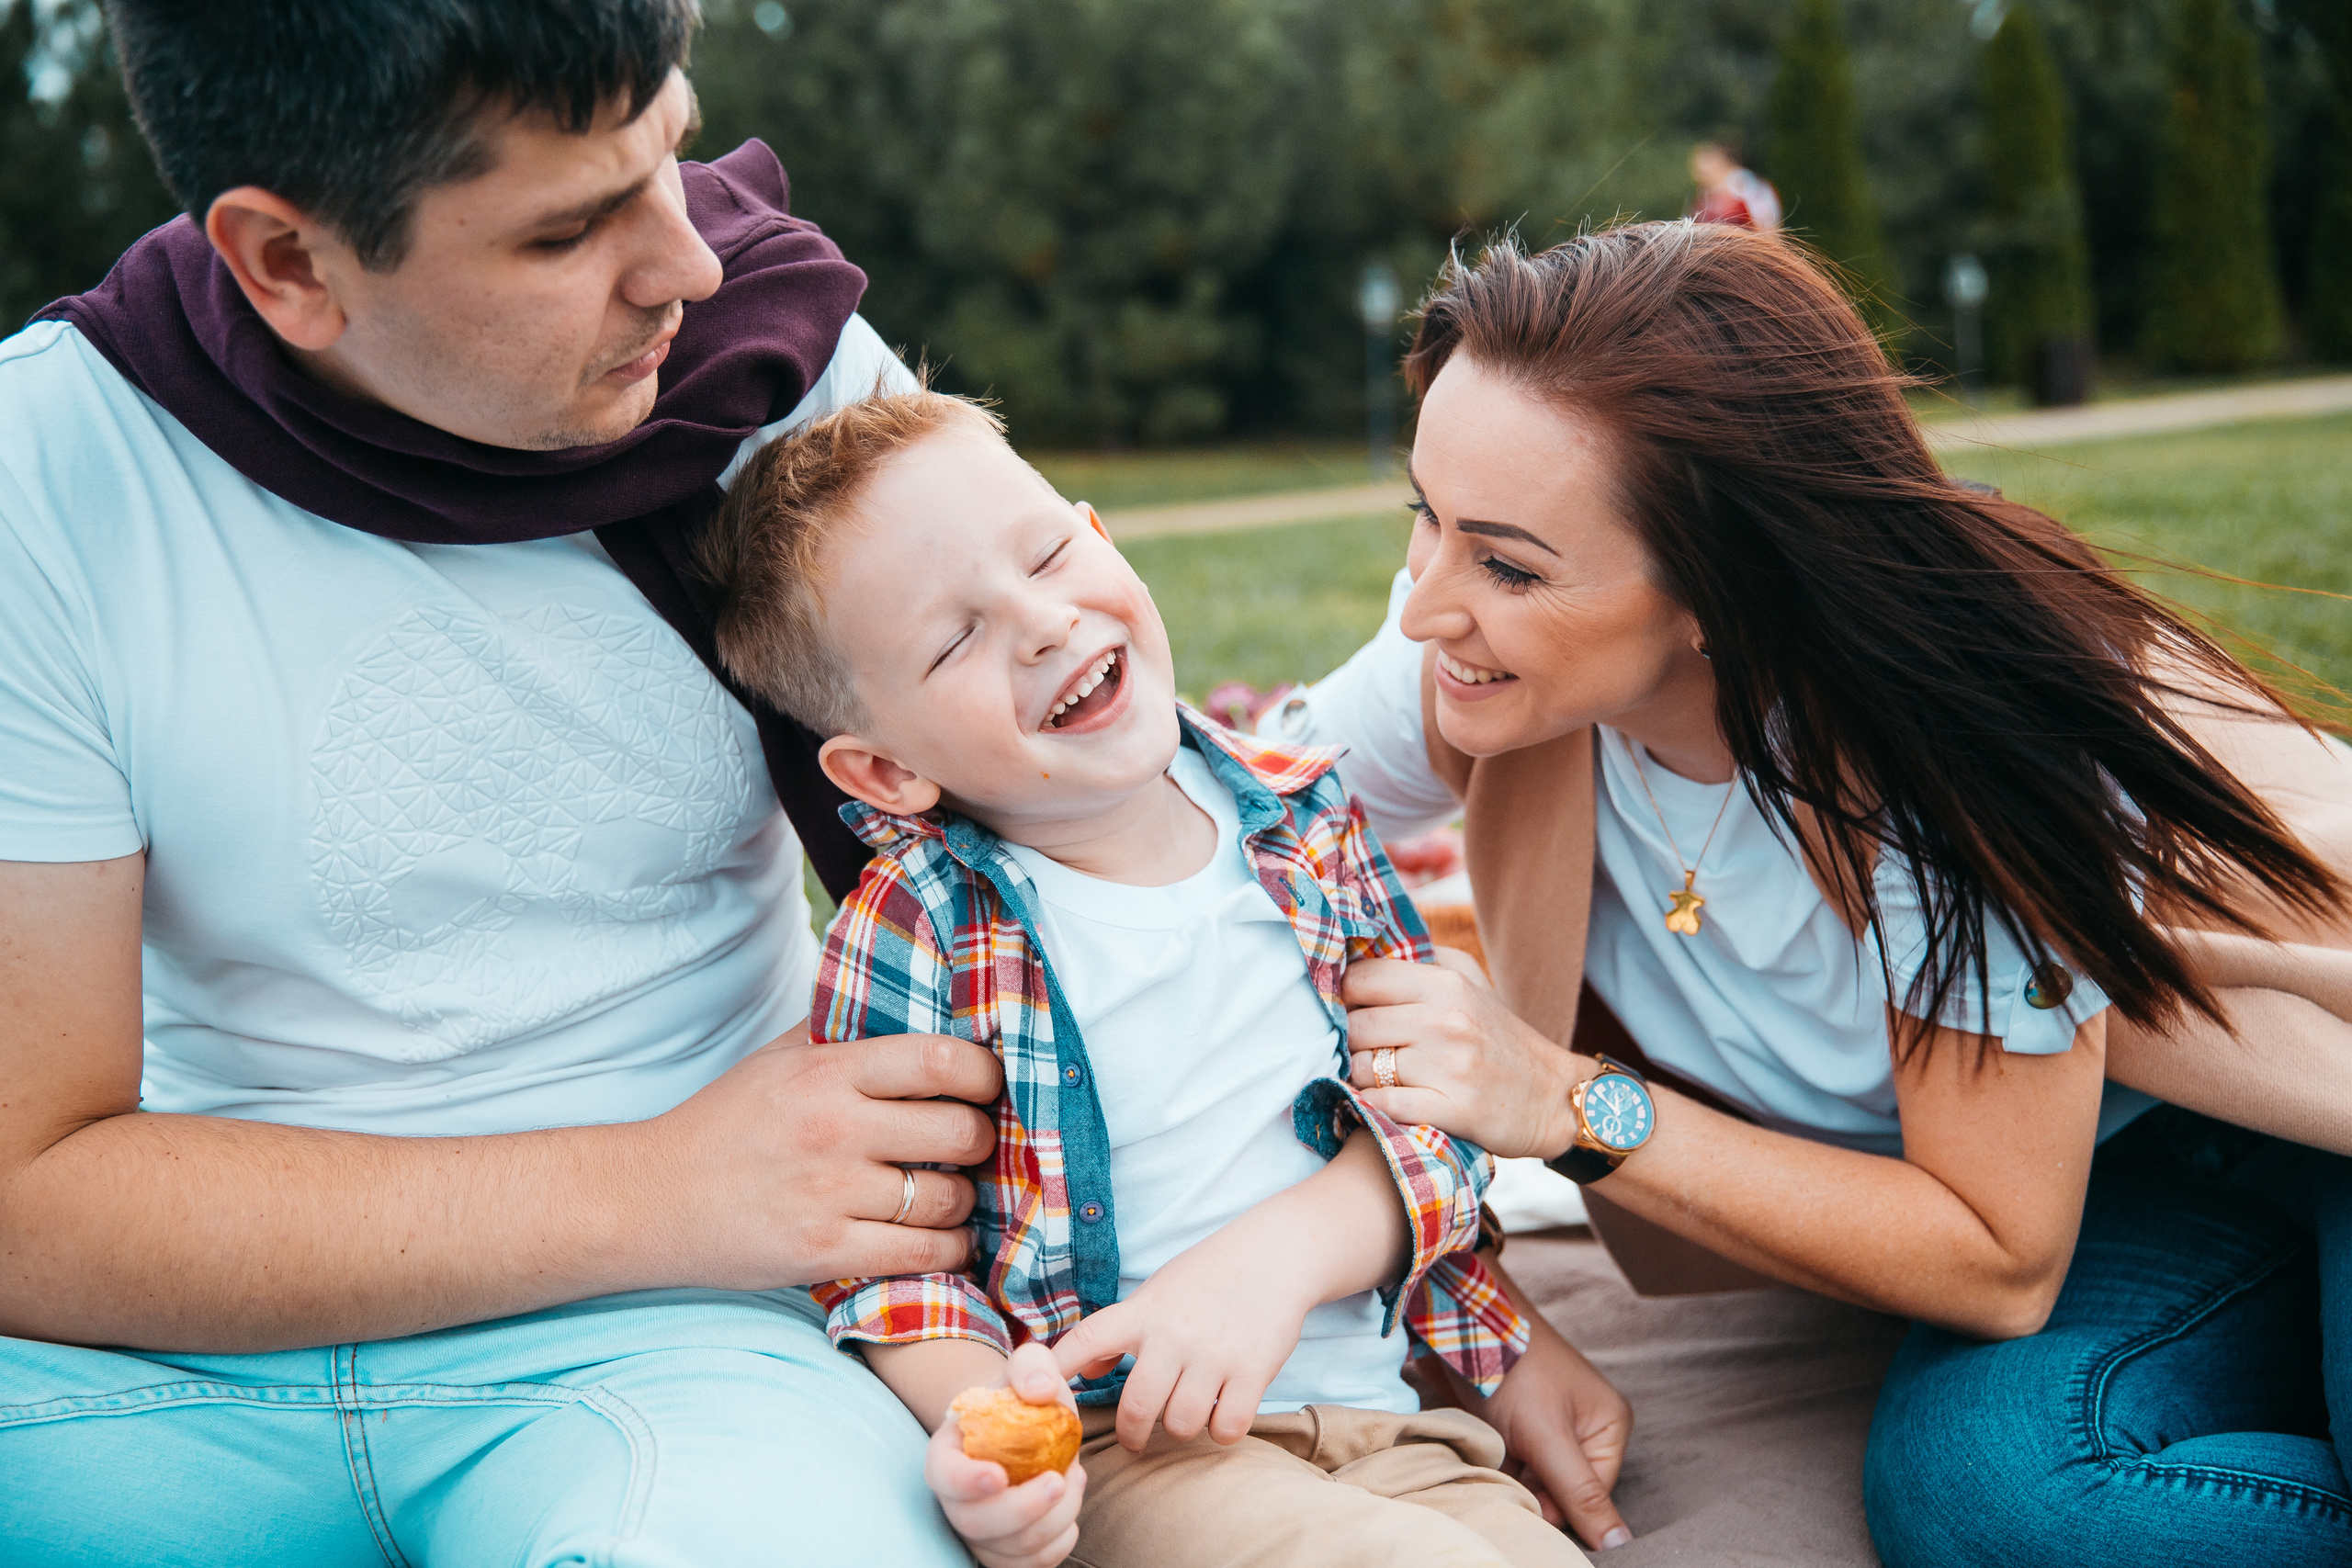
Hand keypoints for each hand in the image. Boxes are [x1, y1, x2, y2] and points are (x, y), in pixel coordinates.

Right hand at [644, 1022, 1002, 1288]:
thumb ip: (843, 1031)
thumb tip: (915, 1001)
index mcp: (827, 1071)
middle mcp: (834, 1128)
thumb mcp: (778, 1058)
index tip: (989, 1087)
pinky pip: (922, 1254)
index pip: (941, 1061)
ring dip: (966, 1202)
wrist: (649, 1199)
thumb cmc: (724, 1123)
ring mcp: (830, 1193)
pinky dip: (949, 1250)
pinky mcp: (824, 1251)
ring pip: (949, 1199)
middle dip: (982, 1142)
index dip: (986, 1075)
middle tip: (973, 1146)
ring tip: (953, 1196)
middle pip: (960, 1132)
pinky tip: (944, 1241)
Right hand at [930, 1343, 1088, 1567]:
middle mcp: (956, 1500)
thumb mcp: (1028, 1369)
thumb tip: (1040, 1391)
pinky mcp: (1006, 1553)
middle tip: (1060, 1479)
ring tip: (1073, 1479)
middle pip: (976, 1523)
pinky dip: (1059, 1541)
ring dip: (1054, 1520)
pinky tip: (1069, 1505)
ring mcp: (980, 1532)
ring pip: (1010, 1549)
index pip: (942, 1475)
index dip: (966, 1481)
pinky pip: (1031, 1565)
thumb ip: (1032, 1366)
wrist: (1028, 1430)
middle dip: (1023, 1509)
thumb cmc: (1022, 1400)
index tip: (999, 1475)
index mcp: (948, 1454)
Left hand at [1052, 1226, 1314, 1450]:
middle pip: (1138, 1408)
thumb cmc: (1209, 1275)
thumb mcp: (1157, 1292)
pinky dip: (1223, 1429)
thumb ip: (1122, 1332)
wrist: (1275, 1253)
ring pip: (1182, 1424)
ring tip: (1189, 1413)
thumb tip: (1089, 1370)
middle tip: (1137, 1438)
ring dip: (1183, 1427)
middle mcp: (1174, 1334)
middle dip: (1133, 1433)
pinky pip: (1227, 1427)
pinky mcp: (1253, 1370)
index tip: (1039, 1396)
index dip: (1058, 1370)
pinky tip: (1223, 1412)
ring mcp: (1214, 1354)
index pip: (1087, 1340)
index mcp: (1143, 1312)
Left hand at [1343, 952, 1587, 1158]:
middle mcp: (1446, 1021)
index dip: (1346, 996)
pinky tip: (1381, 1103)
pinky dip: (1373, 1106)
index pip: (1361, 979)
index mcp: (1446, 984)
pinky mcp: (1453, 1110)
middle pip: (1355, 1026)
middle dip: (1350, 1042)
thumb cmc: (1501, 1038)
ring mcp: (1450, 1067)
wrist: (1553, 1097)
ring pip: (1363, 1068)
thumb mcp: (1470, 983)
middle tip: (1361, 1051)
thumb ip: (1421, 960)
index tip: (1351, 1010)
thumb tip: (1364, 948)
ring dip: (1361, 1077)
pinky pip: (1383, 1105)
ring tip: (1376, 1077)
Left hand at [1416, 1300, 1633, 1549]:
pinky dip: (1492, 1468)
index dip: (1558, 1509)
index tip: (1528, 1507)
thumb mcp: (1549, 1436)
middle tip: (1504, 1476)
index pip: (1591, 1497)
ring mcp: (1545, 1427)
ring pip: (1530, 1481)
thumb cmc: (1512, 1367)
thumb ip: (1581, 1492)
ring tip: (1488, 1459)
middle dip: (1530, 1492)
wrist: (1459, 1321)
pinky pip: (1508, 1466)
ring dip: (1507, 1481)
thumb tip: (1620, 1545)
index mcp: (1608, 1428)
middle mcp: (1582, 1429)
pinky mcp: (1512, 1425)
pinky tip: (1476, 1456)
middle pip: (1560, 1491)